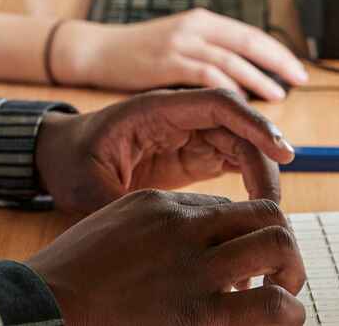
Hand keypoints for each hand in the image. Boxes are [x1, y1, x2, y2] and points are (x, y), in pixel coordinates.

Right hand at [28, 190, 306, 325]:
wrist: (48, 308)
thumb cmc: (73, 275)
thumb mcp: (115, 226)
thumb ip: (159, 224)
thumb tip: (203, 230)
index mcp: (162, 205)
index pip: (230, 206)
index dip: (244, 234)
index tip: (241, 261)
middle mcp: (185, 228)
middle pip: (266, 214)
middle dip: (282, 242)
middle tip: (279, 273)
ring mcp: (195, 271)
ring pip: (277, 246)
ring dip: (290, 271)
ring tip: (283, 296)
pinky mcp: (199, 317)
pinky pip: (268, 305)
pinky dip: (286, 311)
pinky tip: (276, 320)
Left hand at [33, 87, 295, 213]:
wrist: (58, 157)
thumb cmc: (71, 160)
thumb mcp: (87, 185)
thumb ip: (119, 205)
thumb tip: (149, 236)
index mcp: (156, 109)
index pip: (217, 103)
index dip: (253, 123)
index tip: (280, 151)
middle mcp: (178, 116)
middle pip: (236, 124)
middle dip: (263, 155)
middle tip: (274, 202)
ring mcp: (187, 134)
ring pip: (239, 143)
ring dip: (259, 170)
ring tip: (268, 211)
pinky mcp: (190, 155)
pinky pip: (230, 159)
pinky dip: (248, 178)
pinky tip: (255, 207)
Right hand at [55, 9, 309, 99]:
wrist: (98, 50)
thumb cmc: (139, 54)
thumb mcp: (178, 46)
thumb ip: (207, 59)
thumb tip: (244, 90)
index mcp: (202, 21)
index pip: (249, 34)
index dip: (276, 52)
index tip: (298, 70)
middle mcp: (195, 26)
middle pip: (247, 42)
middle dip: (277, 62)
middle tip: (300, 80)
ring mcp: (181, 42)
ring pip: (231, 59)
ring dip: (258, 79)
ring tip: (277, 96)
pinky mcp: (167, 61)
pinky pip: (206, 74)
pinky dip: (227, 90)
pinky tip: (240, 105)